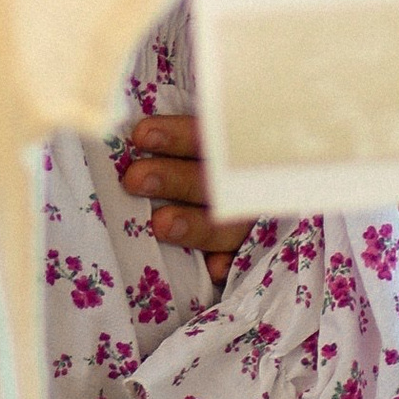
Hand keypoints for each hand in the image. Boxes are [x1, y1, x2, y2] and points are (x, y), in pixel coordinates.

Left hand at [115, 107, 251, 286]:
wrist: (265, 202)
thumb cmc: (197, 161)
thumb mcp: (196, 141)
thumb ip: (179, 130)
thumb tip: (134, 130)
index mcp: (230, 146)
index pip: (206, 136)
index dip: (176, 135)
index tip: (140, 136)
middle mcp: (241, 182)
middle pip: (212, 180)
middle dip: (173, 179)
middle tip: (134, 180)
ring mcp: (248, 219)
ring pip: (228, 222)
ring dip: (195, 224)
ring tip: (161, 225)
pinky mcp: (249, 251)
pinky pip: (243, 259)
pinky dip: (230, 263)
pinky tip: (214, 269)